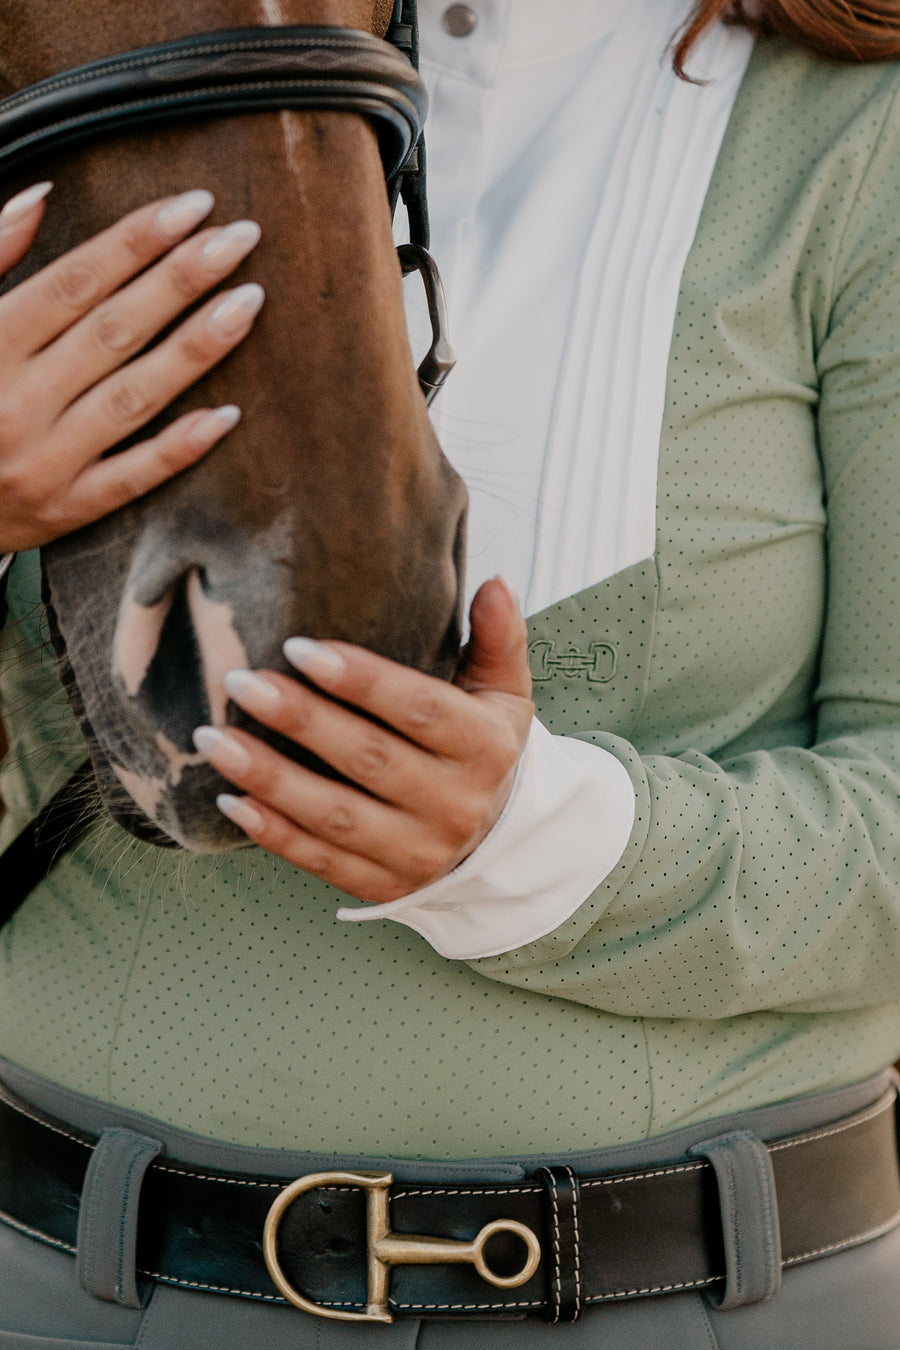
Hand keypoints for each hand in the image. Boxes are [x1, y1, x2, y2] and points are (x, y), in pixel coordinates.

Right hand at [0, 182, 264, 552]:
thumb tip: (39, 194)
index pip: (74, 282)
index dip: (136, 240)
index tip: (192, 208)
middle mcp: (17, 402)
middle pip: (115, 331)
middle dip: (181, 280)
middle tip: (238, 240)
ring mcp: (45, 459)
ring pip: (133, 398)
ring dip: (195, 350)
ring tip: (247, 304)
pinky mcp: (67, 507)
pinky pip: (133, 477)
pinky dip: (180, 448)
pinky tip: (226, 415)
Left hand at [193, 577, 533, 901]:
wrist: (495, 839)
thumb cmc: (480, 745)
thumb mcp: (502, 693)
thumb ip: (498, 638)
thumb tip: (493, 583)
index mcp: (485, 748)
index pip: (420, 710)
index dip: (361, 680)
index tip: (298, 648)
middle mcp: (455, 804)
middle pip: (370, 759)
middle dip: (300, 720)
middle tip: (241, 682)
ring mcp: (418, 852)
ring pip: (336, 815)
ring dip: (270, 778)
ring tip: (215, 740)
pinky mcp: (383, 885)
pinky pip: (321, 860)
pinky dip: (273, 834)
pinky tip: (230, 801)